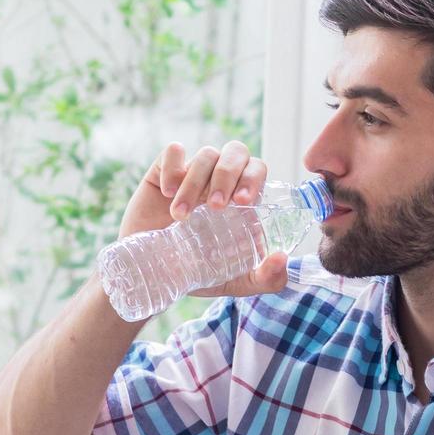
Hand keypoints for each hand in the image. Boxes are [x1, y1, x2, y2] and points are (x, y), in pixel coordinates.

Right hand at [117, 141, 286, 299]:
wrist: (150, 275)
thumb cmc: (196, 272)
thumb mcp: (235, 281)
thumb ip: (266, 279)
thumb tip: (283, 259)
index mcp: (242, 198)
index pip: (257, 170)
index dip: (253, 178)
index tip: (243, 202)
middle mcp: (220, 180)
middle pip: (236, 152)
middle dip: (228, 175)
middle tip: (215, 206)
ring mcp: (193, 173)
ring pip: (205, 155)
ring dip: (194, 184)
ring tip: (181, 216)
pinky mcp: (165, 171)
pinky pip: (173, 152)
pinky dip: (172, 169)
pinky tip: (167, 193)